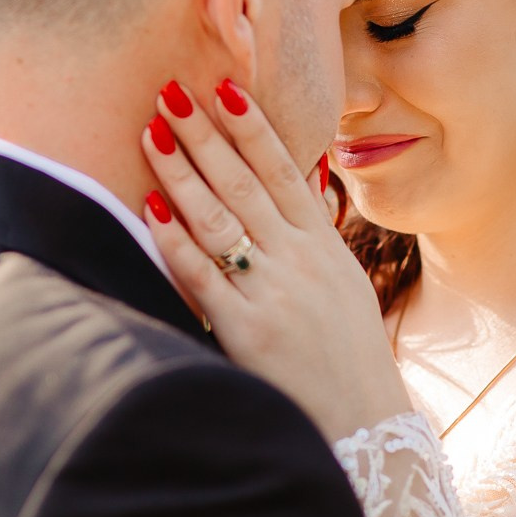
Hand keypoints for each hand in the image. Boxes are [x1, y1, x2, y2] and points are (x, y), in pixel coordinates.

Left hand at [140, 79, 411, 442]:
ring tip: (152, 133)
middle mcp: (300, 262)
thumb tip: (302, 175)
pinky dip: (176, 239)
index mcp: (325, 248)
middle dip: (205, 135)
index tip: (223, 88)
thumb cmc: (348, 358)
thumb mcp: (344, 286)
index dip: (251, 128)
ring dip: (182, 171)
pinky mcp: (248, 331)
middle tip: (170, 91)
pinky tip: (151, 208)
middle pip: (244, 183)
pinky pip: (204, 275)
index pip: (283, 171)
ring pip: (220, 218)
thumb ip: (316, 233)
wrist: (365, 428)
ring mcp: (274, 294)